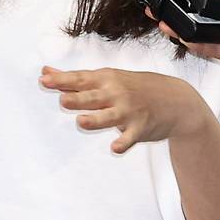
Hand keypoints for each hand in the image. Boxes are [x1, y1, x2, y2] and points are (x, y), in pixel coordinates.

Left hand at [40, 66, 208, 153]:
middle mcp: (116, 93)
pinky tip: (115, 147)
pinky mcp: (140, 128)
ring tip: (82, 121)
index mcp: (106, 79)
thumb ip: (76, 78)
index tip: (44, 80)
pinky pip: (130, 137)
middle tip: (62, 100)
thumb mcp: (108, 77)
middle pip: (92, 96)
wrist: (176, 99)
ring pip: (109, 116)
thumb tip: (45, 72)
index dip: (61, 80)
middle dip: (78, 98)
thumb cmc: (135, 87)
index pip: (80, 79)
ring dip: (96, 120)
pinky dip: (123, 142)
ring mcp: (129, 111)